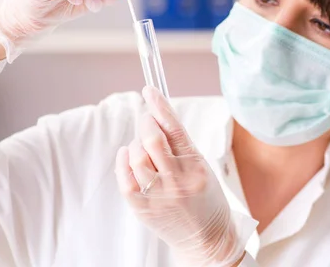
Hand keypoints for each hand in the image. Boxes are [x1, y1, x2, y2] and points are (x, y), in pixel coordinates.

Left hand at [115, 87, 255, 265]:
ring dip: (136, 141)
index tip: (149, 90)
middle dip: (146, 123)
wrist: (206, 238)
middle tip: (147, 120)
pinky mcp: (141, 206)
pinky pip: (124, 175)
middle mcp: (177, 181)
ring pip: (136, 154)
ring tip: (143, 144)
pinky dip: (123, 158)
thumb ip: (181, 146)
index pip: (174, 129)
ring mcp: (157, 195)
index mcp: (196, 167)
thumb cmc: (206, 199)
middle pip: (152, 139)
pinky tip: (128, 154)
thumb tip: (156, 119)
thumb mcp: (203, 167)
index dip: (160, 106)